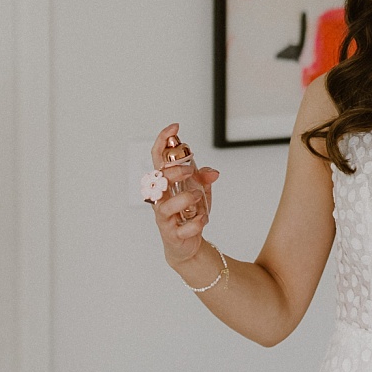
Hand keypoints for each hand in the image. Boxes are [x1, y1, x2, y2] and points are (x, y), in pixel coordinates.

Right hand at [146, 123, 221, 272]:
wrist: (187, 244)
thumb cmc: (189, 214)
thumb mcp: (200, 192)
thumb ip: (204, 178)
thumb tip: (213, 172)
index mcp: (164, 184)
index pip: (157, 158)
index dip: (163, 141)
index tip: (175, 127)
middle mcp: (160, 198)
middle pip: (158, 179)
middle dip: (174, 172)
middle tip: (189, 171)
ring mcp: (164, 217)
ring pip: (166, 204)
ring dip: (185, 198)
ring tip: (198, 197)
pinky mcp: (172, 234)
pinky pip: (181, 228)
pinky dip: (196, 223)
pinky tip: (203, 220)